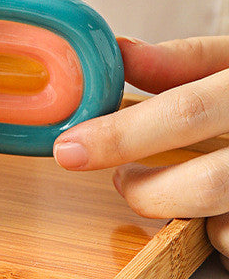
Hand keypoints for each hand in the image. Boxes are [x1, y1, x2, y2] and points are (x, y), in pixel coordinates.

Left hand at [53, 36, 228, 269]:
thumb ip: (180, 61)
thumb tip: (117, 52)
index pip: (185, 109)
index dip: (122, 132)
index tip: (71, 147)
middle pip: (206, 183)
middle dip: (146, 190)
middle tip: (119, 179)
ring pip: (227, 225)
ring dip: (184, 212)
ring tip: (168, 185)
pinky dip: (220, 233)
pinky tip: (217, 206)